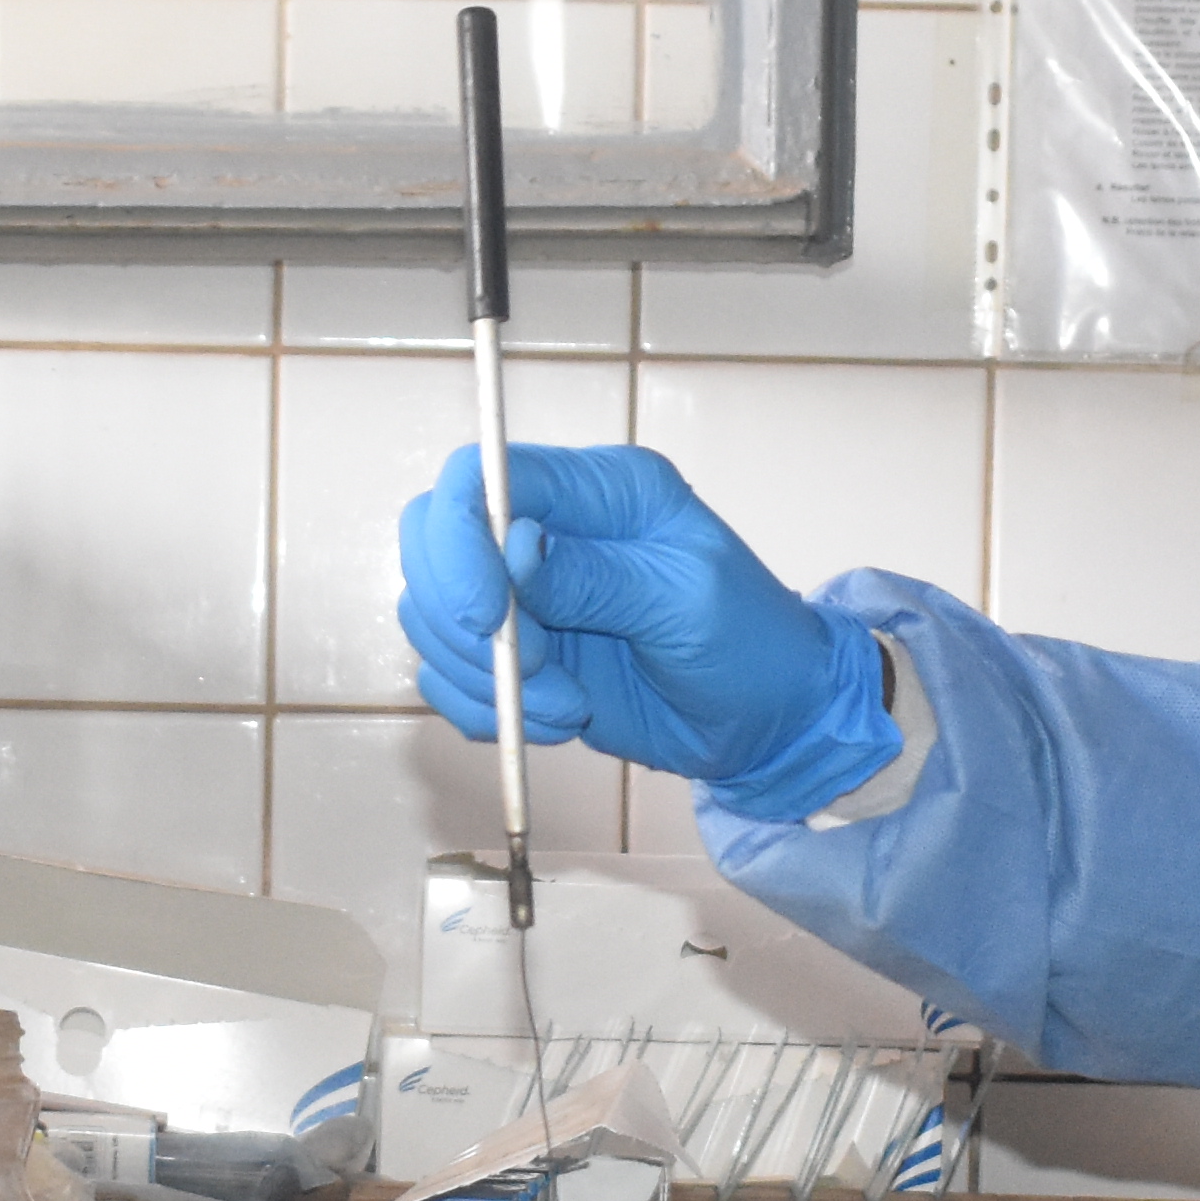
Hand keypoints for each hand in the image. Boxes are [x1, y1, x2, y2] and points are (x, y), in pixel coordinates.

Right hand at [395, 443, 900, 819]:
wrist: (768, 722)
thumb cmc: (749, 645)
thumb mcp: (684, 600)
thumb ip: (594, 575)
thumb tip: (512, 548)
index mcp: (598, 490)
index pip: (479, 477)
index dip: (456, 541)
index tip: (481, 614)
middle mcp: (549, 531)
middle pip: (432, 544)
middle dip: (462, 620)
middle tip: (533, 669)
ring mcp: (526, 594)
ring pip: (433, 618)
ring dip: (486, 678)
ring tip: (566, 708)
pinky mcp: (517, 655)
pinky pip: (451, 677)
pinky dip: (485, 711)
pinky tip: (554, 723)